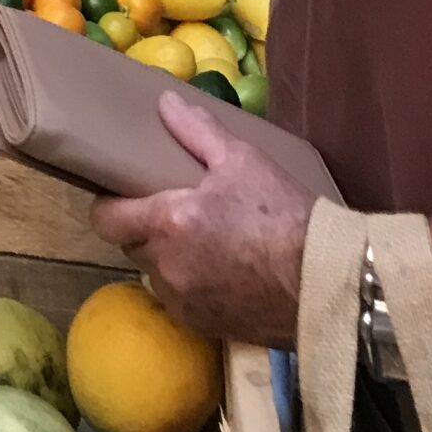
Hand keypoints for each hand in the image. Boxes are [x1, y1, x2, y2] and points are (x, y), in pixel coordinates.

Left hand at [90, 95, 310, 346]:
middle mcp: (166, 267)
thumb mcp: (242, 161)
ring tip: (201, 242)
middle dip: (144, 228)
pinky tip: (222, 272)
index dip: (109, 204)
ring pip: (157, 275)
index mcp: (166, 224)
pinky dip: (192, 287)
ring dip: (169, 260)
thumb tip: (165, 102)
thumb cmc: (283, 216)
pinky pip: (182, 302)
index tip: (124, 192)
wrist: (326, 283)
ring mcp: (185, 302)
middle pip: (131, 245)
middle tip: (172, 211)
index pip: (106, 219)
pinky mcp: (207, 328)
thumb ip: (197, 131)